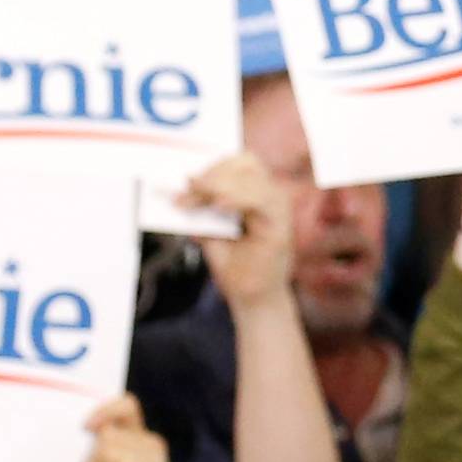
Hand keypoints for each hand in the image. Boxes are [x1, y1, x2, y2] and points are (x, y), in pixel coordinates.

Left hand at [179, 153, 295, 314]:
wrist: (252, 299)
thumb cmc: (236, 266)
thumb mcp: (211, 232)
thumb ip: (201, 212)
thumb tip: (179, 190)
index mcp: (257, 194)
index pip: (238, 163)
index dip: (211, 167)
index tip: (184, 184)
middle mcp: (272, 196)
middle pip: (246, 163)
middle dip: (212, 175)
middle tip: (186, 194)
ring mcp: (279, 209)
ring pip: (252, 177)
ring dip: (218, 186)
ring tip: (193, 203)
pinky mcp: (281, 226)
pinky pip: (261, 200)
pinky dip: (238, 198)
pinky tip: (219, 206)